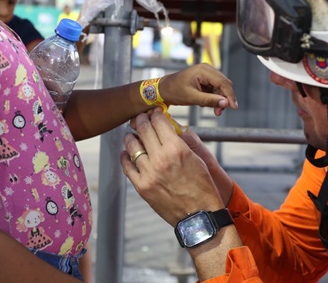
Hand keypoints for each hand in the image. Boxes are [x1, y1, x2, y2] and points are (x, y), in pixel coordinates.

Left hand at [121, 111, 224, 226]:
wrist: (199, 215)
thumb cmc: (202, 187)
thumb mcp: (197, 158)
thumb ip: (181, 142)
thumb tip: (168, 128)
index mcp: (176, 148)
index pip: (159, 121)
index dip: (155, 114)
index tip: (153, 113)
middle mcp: (160, 158)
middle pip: (143, 129)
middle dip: (141, 120)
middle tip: (140, 118)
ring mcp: (149, 173)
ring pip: (132, 145)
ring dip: (131, 136)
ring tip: (132, 135)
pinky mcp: (142, 187)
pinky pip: (127, 166)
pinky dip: (125, 156)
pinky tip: (126, 153)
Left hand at [159, 63, 237, 115]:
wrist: (164, 89)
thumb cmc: (174, 91)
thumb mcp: (192, 97)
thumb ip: (209, 100)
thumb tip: (225, 103)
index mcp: (203, 70)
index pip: (223, 82)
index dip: (230, 95)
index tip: (234, 107)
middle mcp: (207, 69)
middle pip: (224, 85)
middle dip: (224, 99)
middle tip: (219, 112)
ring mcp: (206, 74)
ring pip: (220, 88)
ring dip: (219, 100)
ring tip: (214, 111)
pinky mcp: (205, 79)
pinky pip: (215, 89)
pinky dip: (214, 98)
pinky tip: (206, 104)